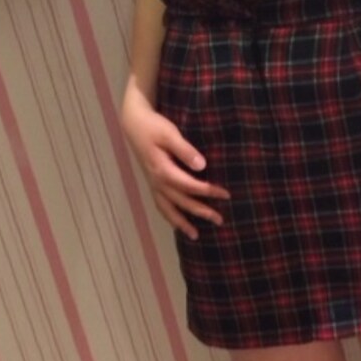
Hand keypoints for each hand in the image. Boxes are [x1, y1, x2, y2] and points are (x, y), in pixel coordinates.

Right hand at [121, 84, 230, 240]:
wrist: (134, 124)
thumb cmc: (153, 127)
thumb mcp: (170, 134)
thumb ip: (185, 150)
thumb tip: (202, 166)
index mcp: (162, 170)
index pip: (189, 186)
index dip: (208, 191)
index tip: (226, 194)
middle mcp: (157, 182)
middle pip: (181, 201)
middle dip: (201, 211)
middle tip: (220, 220)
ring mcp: (153, 184)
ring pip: (167, 209)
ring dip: (182, 223)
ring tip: (195, 236)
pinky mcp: (152, 183)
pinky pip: (160, 205)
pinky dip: (169, 216)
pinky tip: (177, 225)